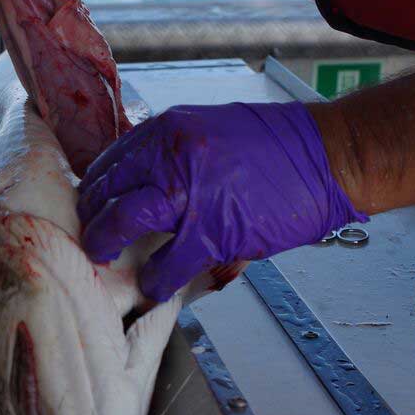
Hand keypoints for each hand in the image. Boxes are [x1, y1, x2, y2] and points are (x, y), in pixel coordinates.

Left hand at [77, 102, 366, 301]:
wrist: (326, 157)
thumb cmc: (278, 146)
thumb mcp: (211, 130)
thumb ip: (174, 152)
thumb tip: (146, 180)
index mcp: (169, 128)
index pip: (112, 159)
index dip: (97, 186)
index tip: (92, 202)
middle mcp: (170, 155)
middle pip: (106, 189)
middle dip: (91, 216)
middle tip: (88, 233)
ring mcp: (188, 194)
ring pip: (121, 221)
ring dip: (105, 244)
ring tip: (102, 258)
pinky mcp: (211, 232)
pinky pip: (166, 263)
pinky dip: (154, 279)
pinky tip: (153, 286)